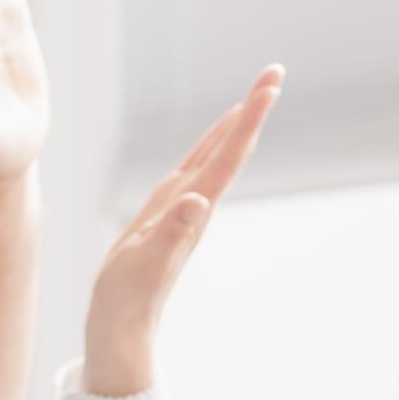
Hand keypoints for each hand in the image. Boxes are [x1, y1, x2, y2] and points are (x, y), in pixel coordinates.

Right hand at [83, 66, 284, 396]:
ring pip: (217, 156)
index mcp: (192, 209)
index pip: (227, 155)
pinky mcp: (169, 215)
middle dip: (252, 109)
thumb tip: (198, 201)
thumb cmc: (129, 299)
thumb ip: (171, 234)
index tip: (271, 85)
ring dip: (237, 125)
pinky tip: (215, 141)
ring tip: (254, 95)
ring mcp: (184, 209)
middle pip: (231, 148)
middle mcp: (195, 204)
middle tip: (275, 71)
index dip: (249, 118)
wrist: (123, 328)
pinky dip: (210, 147)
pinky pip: (196, 169)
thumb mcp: (145, 266)